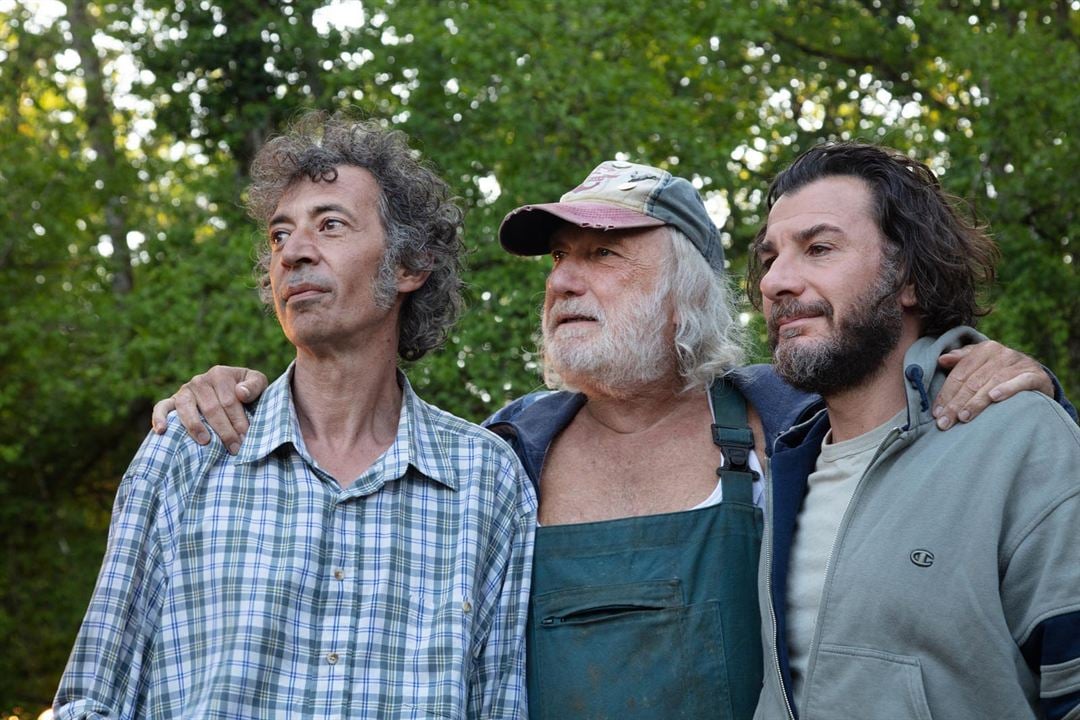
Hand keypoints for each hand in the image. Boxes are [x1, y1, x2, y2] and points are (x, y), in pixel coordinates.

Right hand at [151, 366, 268, 452]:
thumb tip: (241, 393)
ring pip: (187, 409)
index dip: (238, 421)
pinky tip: (162, 431)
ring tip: (206, 442)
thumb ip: (255, 385)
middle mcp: (200, 380)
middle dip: (224, 430)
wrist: (230, 390)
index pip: (229, 401)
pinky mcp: (173, 401)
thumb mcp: (258, 382)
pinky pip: (162, 407)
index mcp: (220, 374)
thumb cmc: (246, 390)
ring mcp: (184, 390)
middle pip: (211, 408)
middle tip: (233, 448)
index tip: (244, 438)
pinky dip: (159, 418)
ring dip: (196, 427)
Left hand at [933, 341, 1051, 429]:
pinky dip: (1007, 389)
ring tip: (963, 418)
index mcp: (984, 349)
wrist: (1036, 376)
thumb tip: (941, 359)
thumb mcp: (981, 363)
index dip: (946, 393)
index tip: (936, 413)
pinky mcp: (1036, 375)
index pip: (960, 373)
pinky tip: (994, 398)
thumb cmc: (999, 372)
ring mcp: (1019, 363)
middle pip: (973, 381)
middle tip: (945, 422)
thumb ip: (961, 360)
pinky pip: (1020, 382)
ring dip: (976, 402)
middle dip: (956, 403)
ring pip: (992, 383)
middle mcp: (1002, 353)